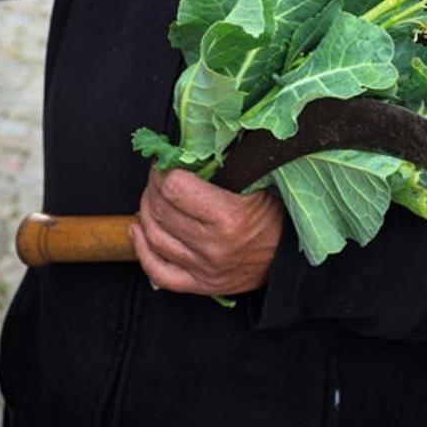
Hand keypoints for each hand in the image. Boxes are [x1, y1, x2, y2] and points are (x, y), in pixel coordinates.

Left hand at [131, 167, 283, 295]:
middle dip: (152, 186)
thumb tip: (191, 141)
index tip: (165, 160)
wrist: (288, 257)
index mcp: (229, 217)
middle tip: (158, 174)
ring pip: (154, 237)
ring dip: (145, 211)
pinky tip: (137, 230)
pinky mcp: (200, 286)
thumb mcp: (258, 180)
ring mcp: (204, 269)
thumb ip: (226, 162)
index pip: (174, 188)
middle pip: (161, 210)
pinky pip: (158, 272)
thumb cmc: (276, 213)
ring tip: (151, 196)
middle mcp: (213, 246)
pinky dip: (141, 250)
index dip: (163, 169)